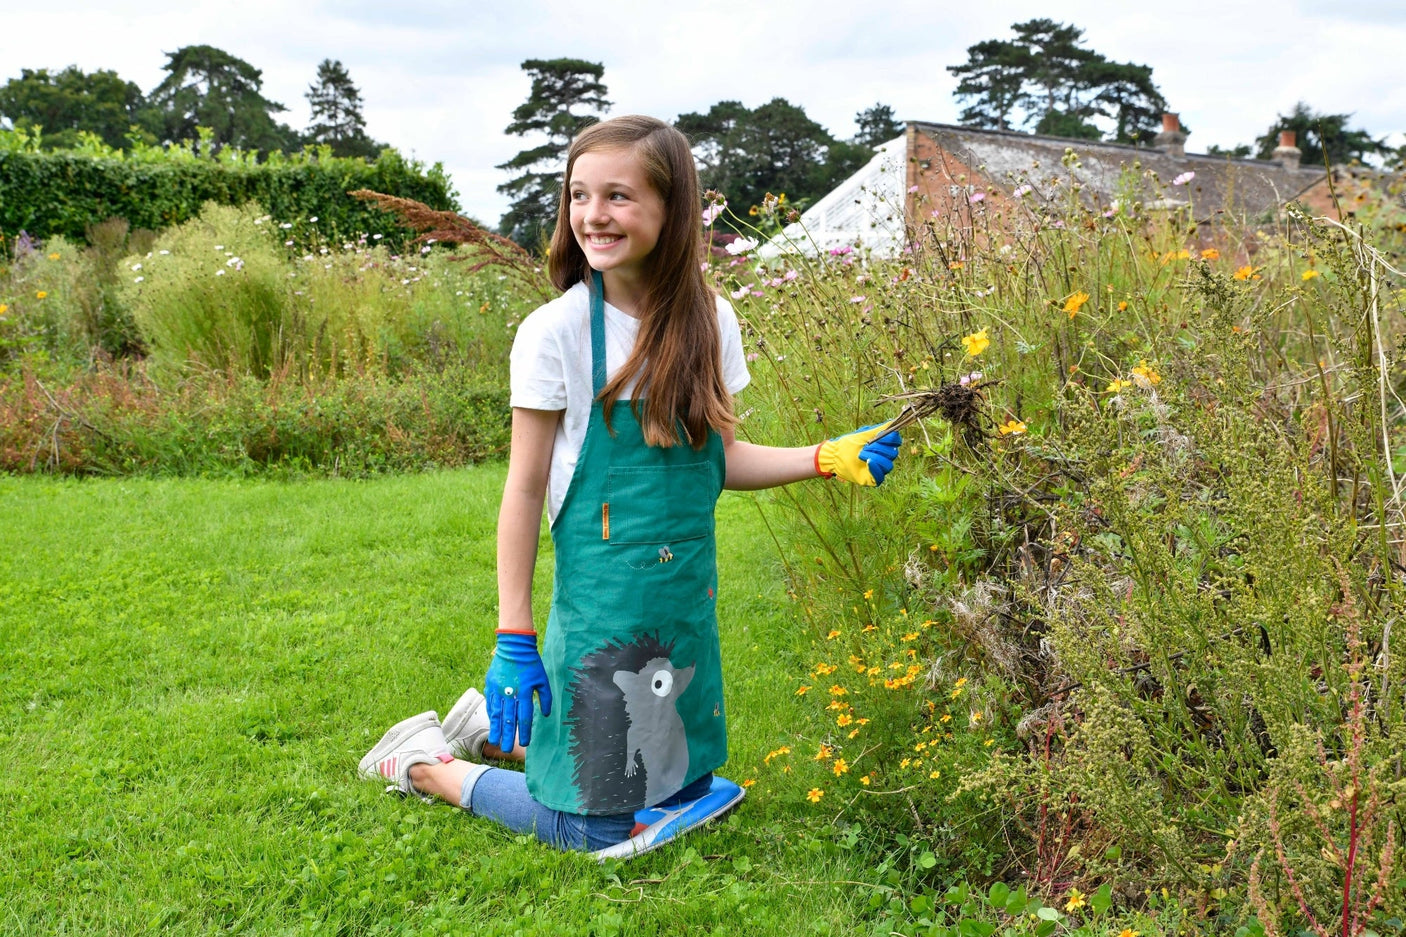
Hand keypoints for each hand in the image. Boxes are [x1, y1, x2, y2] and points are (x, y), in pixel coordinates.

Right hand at [484, 630, 552, 748]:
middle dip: (508, 736)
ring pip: (497, 713)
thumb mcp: (542, 679)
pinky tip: (492, 724)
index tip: (524, 743)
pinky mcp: (491, 685)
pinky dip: (491, 715)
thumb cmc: (531, 663)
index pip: (524, 717)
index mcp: (525, 692)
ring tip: (496, 742)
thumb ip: (545, 698)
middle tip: (507, 749)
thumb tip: (546, 714)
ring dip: (496, 729)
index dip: (524, 731)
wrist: (514, 646)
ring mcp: (499, 689)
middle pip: (509, 719)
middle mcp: (511, 693)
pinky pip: (490, 703)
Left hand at [815, 422, 900, 486]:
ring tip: (861, 454)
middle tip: (865, 446)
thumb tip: (892, 422)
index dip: (890, 438)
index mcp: (883, 445)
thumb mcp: (864, 434)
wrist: (835, 454)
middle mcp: (883, 457)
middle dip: (879, 448)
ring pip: (888, 465)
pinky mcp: (872, 479)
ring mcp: (878, 468)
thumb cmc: (848, 443)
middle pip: (893, 453)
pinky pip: (880, 477)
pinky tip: (868, 461)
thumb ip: (879, 429)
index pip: (896, 441)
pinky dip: (875, 468)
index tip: (880, 436)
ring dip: (875, 457)